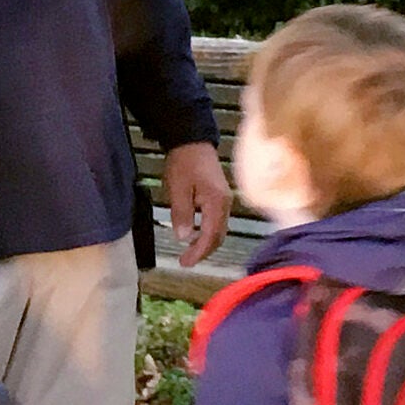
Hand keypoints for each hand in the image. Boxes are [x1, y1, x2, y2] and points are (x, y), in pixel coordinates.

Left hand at [164, 142, 231, 267]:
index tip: (185, 263)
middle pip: (219, 236)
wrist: (193, 141)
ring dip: (205, 243)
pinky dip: (207, 233)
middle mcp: (226, 204)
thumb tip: (184, 237)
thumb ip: (182, 213)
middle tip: (185, 261)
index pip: (211, 236)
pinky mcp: (220, 197)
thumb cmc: (184, 163)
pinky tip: (195, 235)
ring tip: (188, 252)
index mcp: (217, 203)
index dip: (199, 252)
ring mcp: (225, 201)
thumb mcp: (178, 189)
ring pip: (219, 230)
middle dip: (203, 251)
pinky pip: (217, 222)